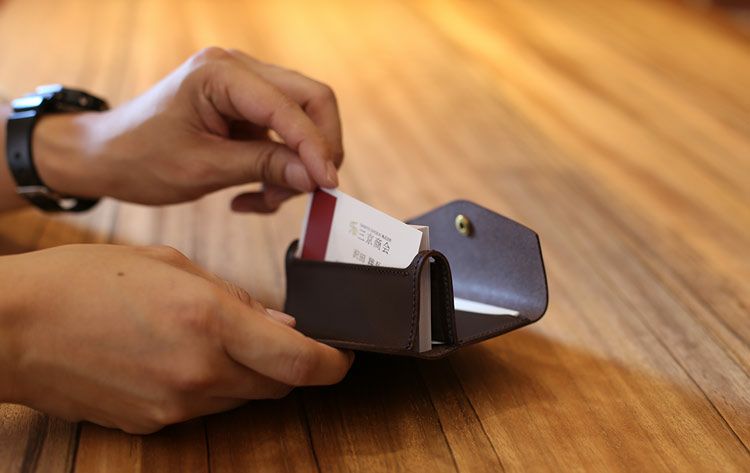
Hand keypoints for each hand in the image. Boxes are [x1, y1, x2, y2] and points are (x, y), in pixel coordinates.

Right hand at [0, 244, 352, 432]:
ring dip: (249, 375)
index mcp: (210, 320)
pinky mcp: (153, 424)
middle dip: (291, 365)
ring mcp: (176, 405)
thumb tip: (282, 328)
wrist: (16, 327)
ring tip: (217, 340)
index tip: (344, 357)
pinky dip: (212, 387)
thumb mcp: (172, 266)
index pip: (301, 362)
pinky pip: (205, 409)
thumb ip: (236, 300)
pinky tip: (181, 358)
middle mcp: (200, 371)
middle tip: (280, 339)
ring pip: (243, 398)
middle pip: (279, 385)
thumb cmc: (88, 280)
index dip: (335, 364)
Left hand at [32, 47, 343, 211]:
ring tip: (266, 200)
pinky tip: (252, 196)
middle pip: (311, 100)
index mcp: (220, 73)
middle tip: (311, 190)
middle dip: (318, 149)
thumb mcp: (202, 168)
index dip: (315, 146)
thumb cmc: (140, 158)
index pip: (290, 105)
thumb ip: (263, 167)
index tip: (327, 184)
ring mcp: (245, 86)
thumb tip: (316, 176)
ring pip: (303, 120)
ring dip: (296, 165)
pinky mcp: (247, 108)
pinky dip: (279, 169)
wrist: (107, 156)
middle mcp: (238, 68)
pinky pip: (284, 136)